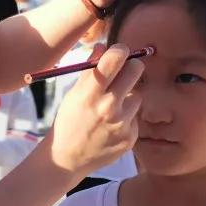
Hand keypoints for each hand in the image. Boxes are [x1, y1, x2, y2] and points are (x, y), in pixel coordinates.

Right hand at [47, 44, 143, 175]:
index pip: (115, 59)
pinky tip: (111, 126)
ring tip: (111, 108)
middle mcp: (109, 107)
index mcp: (90, 94)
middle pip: (137, 70)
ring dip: (128, 96)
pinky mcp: (130, 138)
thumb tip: (104, 46)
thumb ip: (90, 70)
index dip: (119, 50)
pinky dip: (126, 118)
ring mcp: (122, 124)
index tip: (119, 51)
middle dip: (131, 67)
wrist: (67, 159)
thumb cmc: (68, 122)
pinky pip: (135, 117)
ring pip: (137, 95)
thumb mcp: (73, 94)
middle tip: (124, 72)